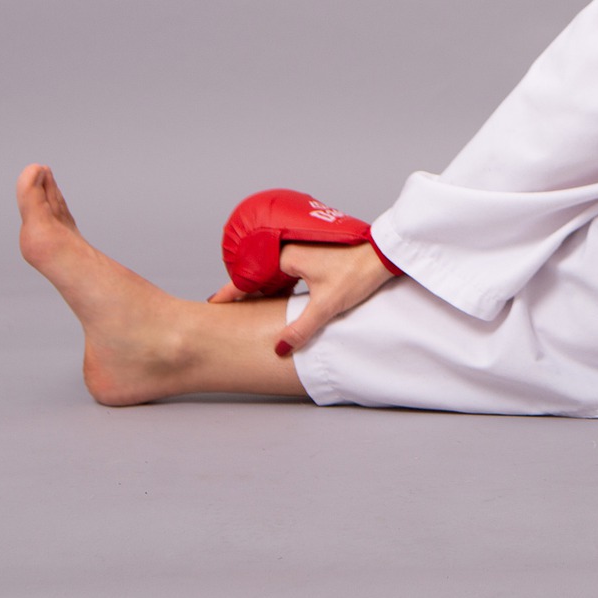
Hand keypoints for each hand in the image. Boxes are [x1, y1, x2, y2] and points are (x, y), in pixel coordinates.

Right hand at [209, 240, 394, 355]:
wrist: (384, 254)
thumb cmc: (358, 273)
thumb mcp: (327, 305)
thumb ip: (301, 328)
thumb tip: (278, 348)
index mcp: (287, 256)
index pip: (250, 276)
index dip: (231, 291)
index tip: (214, 303)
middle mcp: (290, 248)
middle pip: (259, 273)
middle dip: (246, 292)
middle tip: (232, 310)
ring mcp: (302, 248)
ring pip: (274, 271)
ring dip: (265, 288)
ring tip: (254, 307)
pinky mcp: (313, 252)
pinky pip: (287, 269)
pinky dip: (280, 283)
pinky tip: (283, 298)